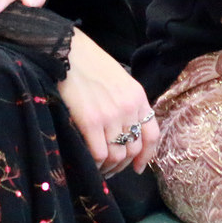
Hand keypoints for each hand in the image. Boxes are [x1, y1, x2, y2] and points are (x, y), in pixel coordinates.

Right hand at [57, 30, 155, 177]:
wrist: (69, 53)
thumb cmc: (90, 65)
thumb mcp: (119, 81)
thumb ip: (126, 103)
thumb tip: (124, 130)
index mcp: (138, 97)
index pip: (152, 134)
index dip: (147, 156)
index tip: (138, 167)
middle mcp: (129, 108)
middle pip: (134, 148)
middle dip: (124, 164)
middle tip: (111, 169)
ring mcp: (111, 116)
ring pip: (118, 155)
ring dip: (109, 168)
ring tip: (99, 170)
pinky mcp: (91, 122)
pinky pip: (100, 154)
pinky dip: (96, 164)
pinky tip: (89, 164)